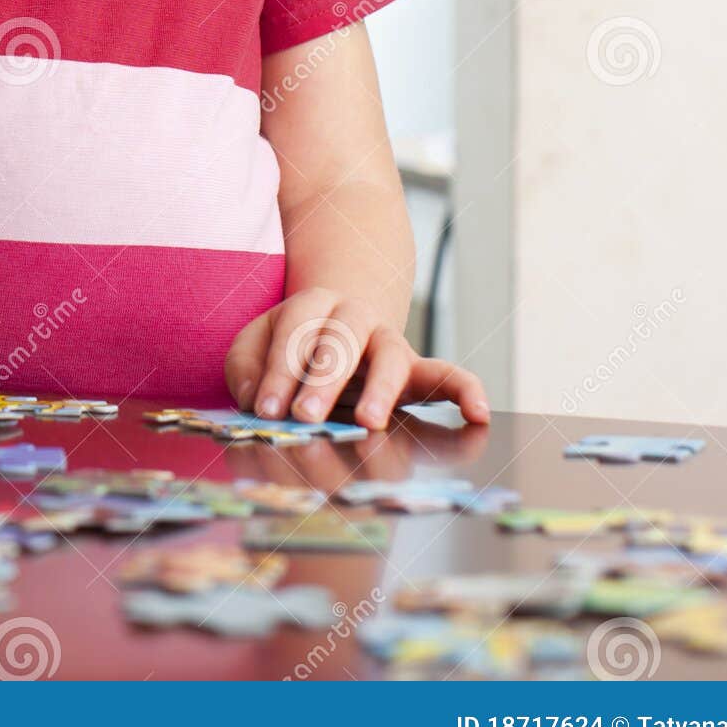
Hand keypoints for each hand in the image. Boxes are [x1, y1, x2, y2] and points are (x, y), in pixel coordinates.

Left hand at [223, 287, 490, 431]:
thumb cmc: (292, 345)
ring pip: (391, 355)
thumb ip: (247, 368)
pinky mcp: (415, 370)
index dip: (278, 370)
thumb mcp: (257, 345)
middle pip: (342, 340)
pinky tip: (479, 413)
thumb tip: (255, 401)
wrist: (339, 318)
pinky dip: (466, 389)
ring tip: (368, 421)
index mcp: (312, 306)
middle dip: (322, 378)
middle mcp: (355, 318)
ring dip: (380, 389)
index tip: (265, 408)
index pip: (295, 332)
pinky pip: (448, 374)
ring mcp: (389, 342)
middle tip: (305, 416)